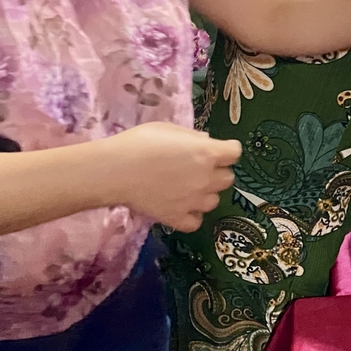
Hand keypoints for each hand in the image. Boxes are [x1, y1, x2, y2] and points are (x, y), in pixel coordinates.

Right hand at [101, 122, 240, 231]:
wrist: (115, 170)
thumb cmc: (140, 143)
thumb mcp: (168, 129)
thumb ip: (192, 136)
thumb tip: (207, 141)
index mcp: (207, 153)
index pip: (235, 152)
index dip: (226, 150)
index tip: (216, 150)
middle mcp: (206, 178)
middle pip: (228, 178)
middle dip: (217, 172)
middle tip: (197, 168)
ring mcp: (193, 201)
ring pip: (214, 201)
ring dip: (205, 194)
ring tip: (187, 189)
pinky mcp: (177, 218)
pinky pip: (196, 222)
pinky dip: (191, 216)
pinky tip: (181, 207)